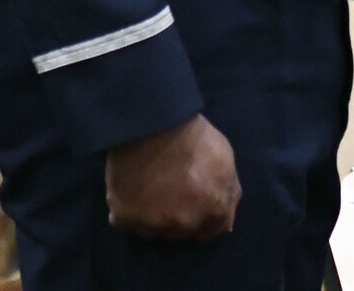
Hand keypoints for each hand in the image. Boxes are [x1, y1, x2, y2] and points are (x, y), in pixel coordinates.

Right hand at [105, 113, 240, 241]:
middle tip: (167, 192)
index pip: (210, 231)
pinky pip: (125, 222)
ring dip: (151, 217)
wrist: (153, 120)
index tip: (190, 203)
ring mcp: (154, 224)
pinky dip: (126, 211)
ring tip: (146, 189)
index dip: (201, 217)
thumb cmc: (193, 135)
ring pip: (152, 231)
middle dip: (177, 218)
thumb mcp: (225, 159)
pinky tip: (128, 191)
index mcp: (213, 209)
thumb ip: (228, 193)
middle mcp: (185, 224)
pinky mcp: (125, 218)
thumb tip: (226, 221)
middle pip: (180, 233)